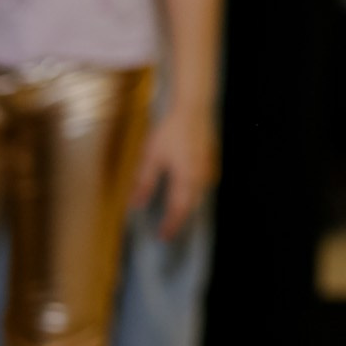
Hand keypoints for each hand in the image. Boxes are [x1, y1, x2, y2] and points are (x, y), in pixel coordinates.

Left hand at [133, 101, 215, 240]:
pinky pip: (203, 183)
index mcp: (185, 179)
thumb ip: (144, 182)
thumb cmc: (171, 130)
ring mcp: (207, 168)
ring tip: (178, 214)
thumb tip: (135, 205)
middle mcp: (199, 177)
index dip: (171, 225)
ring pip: (199, 195)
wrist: (193, 108)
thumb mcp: (152, 156)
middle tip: (170, 230)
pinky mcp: (210, 159)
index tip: (163, 237)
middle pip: (191, 205)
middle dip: (180, 219)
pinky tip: (189, 190)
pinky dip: (195, 193)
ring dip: (188, 207)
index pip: (178, 209)